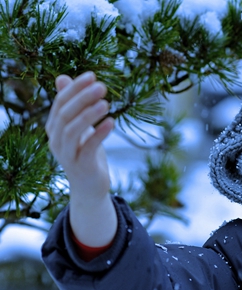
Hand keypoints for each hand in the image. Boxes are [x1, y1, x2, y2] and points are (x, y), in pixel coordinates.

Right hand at [45, 72, 113, 199]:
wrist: (90, 187)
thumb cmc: (86, 153)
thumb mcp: (79, 127)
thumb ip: (71, 104)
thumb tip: (62, 77)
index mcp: (54, 128)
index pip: (60, 103)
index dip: (75, 88)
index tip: (92, 75)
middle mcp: (56, 140)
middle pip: (65, 114)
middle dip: (82, 98)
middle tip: (102, 86)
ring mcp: (67, 154)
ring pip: (72, 131)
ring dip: (89, 115)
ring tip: (106, 103)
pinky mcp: (82, 166)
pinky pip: (89, 147)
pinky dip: (99, 134)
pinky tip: (112, 123)